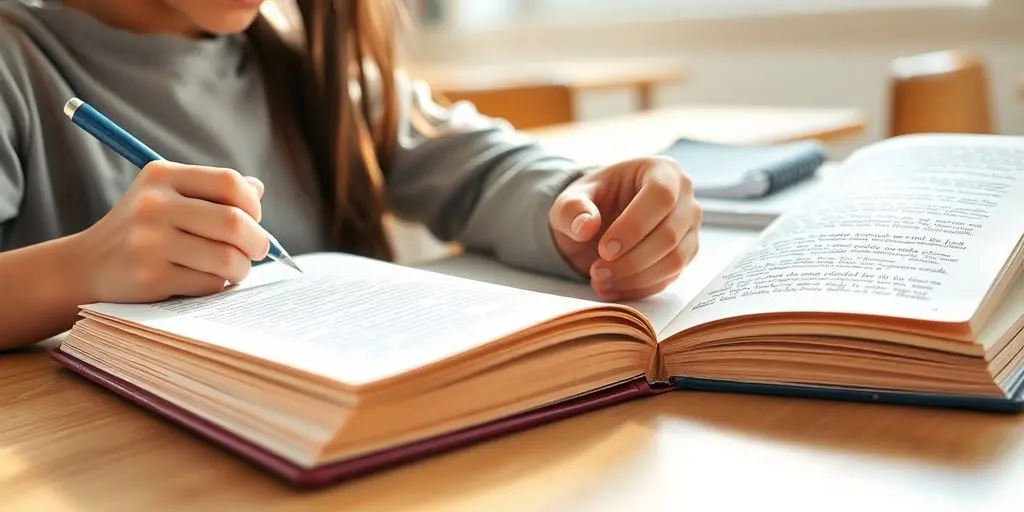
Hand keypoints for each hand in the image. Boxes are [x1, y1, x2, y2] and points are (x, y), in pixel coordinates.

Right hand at [72, 161, 269, 302]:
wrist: (88, 264)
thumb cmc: (143, 228)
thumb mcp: (168, 196)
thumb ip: (213, 190)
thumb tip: (257, 189)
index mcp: (163, 175)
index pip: (229, 182)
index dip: (252, 205)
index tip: (253, 219)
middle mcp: (153, 205)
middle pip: (234, 222)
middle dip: (257, 241)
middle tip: (257, 250)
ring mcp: (149, 242)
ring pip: (227, 257)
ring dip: (242, 268)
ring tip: (236, 268)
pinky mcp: (150, 277)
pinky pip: (209, 283)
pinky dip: (217, 284)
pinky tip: (204, 280)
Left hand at [549, 156, 701, 300]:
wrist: (598, 222)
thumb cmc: (590, 203)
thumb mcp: (570, 201)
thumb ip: (572, 209)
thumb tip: (586, 227)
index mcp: (661, 170)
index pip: (661, 196)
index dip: (634, 226)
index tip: (604, 248)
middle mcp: (684, 196)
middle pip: (669, 234)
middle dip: (631, 260)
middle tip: (596, 271)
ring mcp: (688, 227)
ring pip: (674, 260)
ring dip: (635, 277)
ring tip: (600, 281)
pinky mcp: (685, 254)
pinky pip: (669, 277)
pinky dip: (639, 288)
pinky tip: (611, 287)